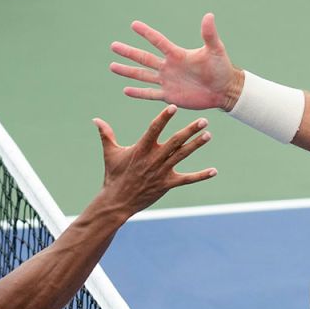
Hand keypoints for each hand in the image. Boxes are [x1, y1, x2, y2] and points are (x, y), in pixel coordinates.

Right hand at [93, 105, 216, 216]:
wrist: (117, 201)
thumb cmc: (114, 175)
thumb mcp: (110, 153)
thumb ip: (106, 134)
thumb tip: (95, 119)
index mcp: (141, 149)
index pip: (154, 130)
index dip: (163, 118)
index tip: (173, 107)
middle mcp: (153, 159)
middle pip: (174, 142)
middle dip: (189, 131)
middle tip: (203, 120)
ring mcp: (161, 172)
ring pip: (182, 156)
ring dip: (196, 145)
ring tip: (208, 135)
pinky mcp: (167, 184)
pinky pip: (187, 179)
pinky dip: (201, 176)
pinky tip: (214, 171)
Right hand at [110, 13, 241, 110]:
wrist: (224, 89)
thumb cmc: (221, 67)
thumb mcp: (215, 49)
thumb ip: (209, 34)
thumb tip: (209, 15)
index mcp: (177, 54)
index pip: (158, 41)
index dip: (146, 33)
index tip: (133, 24)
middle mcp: (168, 66)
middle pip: (144, 58)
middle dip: (128, 52)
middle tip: (113, 45)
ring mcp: (167, 81)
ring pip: (142, 76)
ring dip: (127, 71)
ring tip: (112, 66)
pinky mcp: (169, 96)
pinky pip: (150, 94)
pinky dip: (138, 93)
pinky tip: (125, 90)